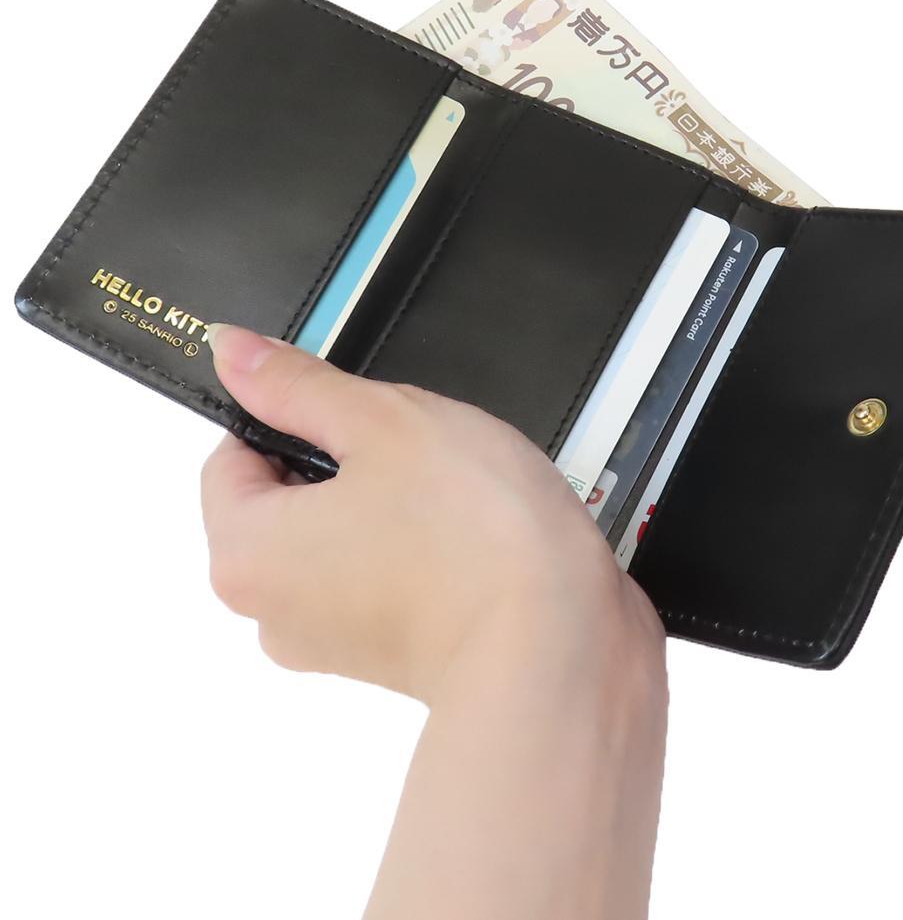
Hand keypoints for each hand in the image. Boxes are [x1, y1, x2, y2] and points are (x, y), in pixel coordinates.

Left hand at [200, 324, 663, 701]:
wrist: (562, 651)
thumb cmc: (475, 541)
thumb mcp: (383, 421)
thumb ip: (296, 384)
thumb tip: (233, 352)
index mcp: (246, 551)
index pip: (232, 453)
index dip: (295, 417)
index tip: (352, 414)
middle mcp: (271, 611)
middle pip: (286, 499)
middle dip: (344, 464)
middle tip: (410, 457)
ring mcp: (329, 643)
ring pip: (340, 534)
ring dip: (385, 504)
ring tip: (450, 502)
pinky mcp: (385, 659)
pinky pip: (380, 575)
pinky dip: (412, 549)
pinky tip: (466, 539)